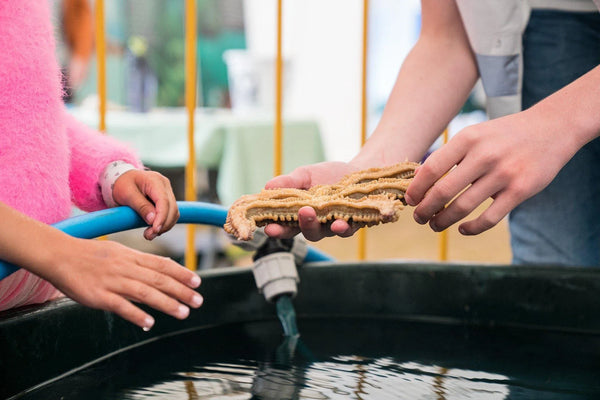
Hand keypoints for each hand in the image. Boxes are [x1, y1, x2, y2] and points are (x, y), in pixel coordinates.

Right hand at [47, 236, 202, 329]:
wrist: (60, 255)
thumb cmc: (91, 255)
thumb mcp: (120, 251)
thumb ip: (142, 261)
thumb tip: (166, 265)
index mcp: (132, 257)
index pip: (162, 265)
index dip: (182, 273)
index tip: (197, 282)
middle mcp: (126, 268)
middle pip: (159, 280)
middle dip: (181, 291)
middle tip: (198, 301)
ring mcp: (113, 282)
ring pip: (145, 292)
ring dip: (166, 303)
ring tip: (183, 313)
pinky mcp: (99, 296)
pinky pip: (121, 306)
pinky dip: (136, 314)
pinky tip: (149, 324)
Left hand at [112, 170, 178, 239]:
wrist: (123, 179)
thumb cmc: (123, 184)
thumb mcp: (127, 194)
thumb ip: (140, 206)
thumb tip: (152, 220)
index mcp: (155, 180)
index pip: (164, 201)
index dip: (162, 217)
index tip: (155, 230)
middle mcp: (165, 185)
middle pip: (172, 208)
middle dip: (163, 224)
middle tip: (148, 236)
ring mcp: (168, 192)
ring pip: (174, 213)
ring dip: (165, 226)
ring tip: (149, 234)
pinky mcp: (167, 200)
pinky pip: (171, 214)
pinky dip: (165, 223)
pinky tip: (154, 229)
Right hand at [264, 161, 360, 240]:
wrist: (358, 171)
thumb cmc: (328, 175)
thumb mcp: (305, 174)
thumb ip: (289, 182)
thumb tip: (267, 187)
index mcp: (299, 214)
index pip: (285, 225)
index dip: (277, 229)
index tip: (268, 228)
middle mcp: (315, 223)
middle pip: (304, 231)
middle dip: (299, 225)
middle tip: (298, 213)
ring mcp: (332, 225)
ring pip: (322, 232)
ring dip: (315, 225)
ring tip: (311, 213)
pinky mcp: (351, 224)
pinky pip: (345, 231)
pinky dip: (341, 228)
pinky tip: (338, 223)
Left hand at [405, 110, 573, 234]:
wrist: (551, 128)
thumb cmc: (503, 135)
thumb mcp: (474, 135)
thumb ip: (447, 156)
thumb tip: (418, 180)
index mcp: (468, 139)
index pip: (432, 169)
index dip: (416, 189)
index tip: (410, 200)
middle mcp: (485, 155)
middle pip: (443, 191)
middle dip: (425, 210)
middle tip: (419, 218)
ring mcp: (504, 174)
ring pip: (463, 208)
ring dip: (443, 221)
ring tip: (435, 225)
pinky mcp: (521, 191)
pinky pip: (489, 219)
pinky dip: (471, 228)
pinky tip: (463, 229)